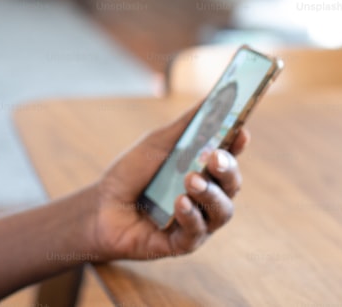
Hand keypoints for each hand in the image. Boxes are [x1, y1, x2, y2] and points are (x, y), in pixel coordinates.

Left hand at [87, 105, 249, 261]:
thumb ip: (186, 125)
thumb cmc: (132, 173)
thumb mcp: (158, 143)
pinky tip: (179, 203)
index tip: (241, 131)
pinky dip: (191, 216)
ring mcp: (197, 221)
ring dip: (210, 194)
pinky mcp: (182, 243)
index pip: (229, 157)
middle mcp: (206, 197)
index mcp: (203, 171)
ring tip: (191, 180)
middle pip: (232, 185)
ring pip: (222, 211)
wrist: (100, 206)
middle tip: (214, 157)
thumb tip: (211, 99)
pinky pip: (197, 233)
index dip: (238, 145)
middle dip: (227, 170)